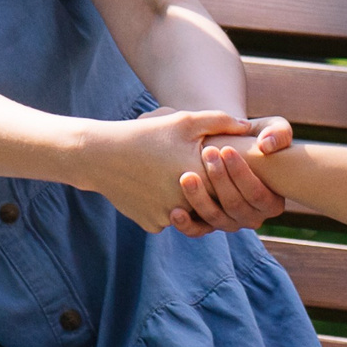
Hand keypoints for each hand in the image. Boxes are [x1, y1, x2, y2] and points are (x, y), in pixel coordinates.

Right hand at [87, 108, 258, 231]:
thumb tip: (247, 127)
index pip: (231, 185)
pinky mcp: (153, 225)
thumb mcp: (183, 121)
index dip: (230, 175)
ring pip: (191, 214)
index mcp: (202, 178)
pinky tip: (156, 189)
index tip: (225, 165)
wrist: (100, 155)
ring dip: (190, 202)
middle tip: (203, 175)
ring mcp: (170, 218)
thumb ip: (219, 121)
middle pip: (212, 203)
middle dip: (211, 191)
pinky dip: (167, 207)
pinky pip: (169, 219)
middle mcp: (188, 204)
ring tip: (179, 180)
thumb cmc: (146, 134)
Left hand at [174, 117, 292, 235]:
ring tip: (186, 176)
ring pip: (214, 218)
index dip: (242, 174)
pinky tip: (175, 210)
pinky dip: (185, 224)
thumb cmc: (255, 140)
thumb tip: (266, 146)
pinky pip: (197, 231)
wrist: (230, 149)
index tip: (227, 149)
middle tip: (207, 152)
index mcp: (272, 203)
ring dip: (199, 198)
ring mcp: (229, 224)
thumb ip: (279, 133)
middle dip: (219, 179)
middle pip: (234, 206)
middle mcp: (252, 218)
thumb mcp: (273, 130)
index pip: (257, 194)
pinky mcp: (208, 225)